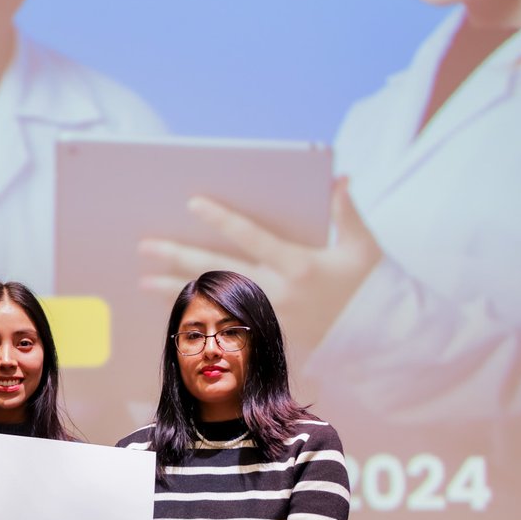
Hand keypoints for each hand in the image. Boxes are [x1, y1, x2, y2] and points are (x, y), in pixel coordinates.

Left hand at [138, 177, 381, 352]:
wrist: (377, 340)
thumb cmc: (369, 288)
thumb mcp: (363, 247)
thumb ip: (347, 212)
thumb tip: (340, 179)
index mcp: (299, 266)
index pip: (252, 238)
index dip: (222, 220)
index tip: (192, 203)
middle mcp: (277, 293)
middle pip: (218, 270)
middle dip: (179, 257)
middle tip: (146, 246)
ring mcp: (267, 318)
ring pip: (213, 300)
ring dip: (177, 290)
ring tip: (144, 281)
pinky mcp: (265, 336)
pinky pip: (222, 325)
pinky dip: (197, 317)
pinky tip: (173, 309)